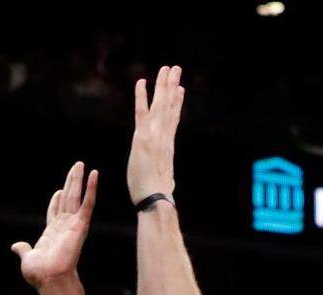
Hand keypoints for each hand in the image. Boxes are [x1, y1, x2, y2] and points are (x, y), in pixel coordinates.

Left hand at [12, 162, 98, 288]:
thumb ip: (24, 249)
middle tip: (76, 167)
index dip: (56, 200)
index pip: (55, 212)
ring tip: (82, 165)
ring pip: (76, 197)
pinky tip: (94, 175)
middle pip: (68, 199)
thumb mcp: (28, 258)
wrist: (49, 278)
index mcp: (52, 233)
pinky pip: (88, 204)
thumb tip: (16, 246)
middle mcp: (64, 226)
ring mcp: (73, 224)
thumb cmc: (39, 273)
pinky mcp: (81, 224)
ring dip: (79, 180)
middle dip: (71, 183)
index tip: (59, 190)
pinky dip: (91, 189)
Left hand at [127, 65, 184, 204]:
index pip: (173, 120)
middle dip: (172, 87)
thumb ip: (164, 172)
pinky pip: (142, 112)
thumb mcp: (163, 179)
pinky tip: (142, 82)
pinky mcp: (143, 138)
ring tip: (167, 68)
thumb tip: (166, 179)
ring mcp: (155, 136)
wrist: (155, 198)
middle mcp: (164, 137)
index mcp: (167, 146)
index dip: (177, 103)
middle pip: (169, 107)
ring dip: (163, 85)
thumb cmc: (156, 195)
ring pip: (161, 105)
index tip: (180, 90)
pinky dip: (142, 97)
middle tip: (175, 69)